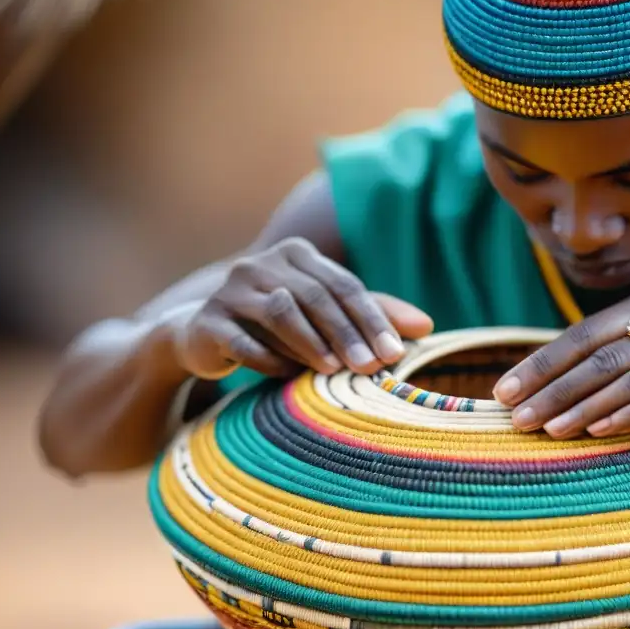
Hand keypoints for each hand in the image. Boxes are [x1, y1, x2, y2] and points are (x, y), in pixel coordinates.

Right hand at [170, 237, 433, 378]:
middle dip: (347, 333)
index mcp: (296, 255)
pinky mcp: (207, 321)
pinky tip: (287, 374)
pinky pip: (242, 340)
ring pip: (279, 309)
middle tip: (371, 367)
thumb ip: (372, 314)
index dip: (372, 318)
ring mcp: (230, 290)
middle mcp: (261, 264)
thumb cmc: (276, 326)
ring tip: (334, 371)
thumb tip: (428, 326)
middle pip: (315, 295)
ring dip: (311, 342)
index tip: (395, 353)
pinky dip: (269, 358)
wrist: (201, 334)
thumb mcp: (325, 316)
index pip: (344, 284)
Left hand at [492, 291, 629, 437]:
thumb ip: (628, 338)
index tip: (504, 389)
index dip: (540, 363)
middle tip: (513, 417)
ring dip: (581, 407)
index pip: (580, 335)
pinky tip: (600, 432)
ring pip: (624, 380)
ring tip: (546, 430)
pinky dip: (629, 416)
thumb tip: (568, 367)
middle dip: (549, 390)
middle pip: (594, 359)